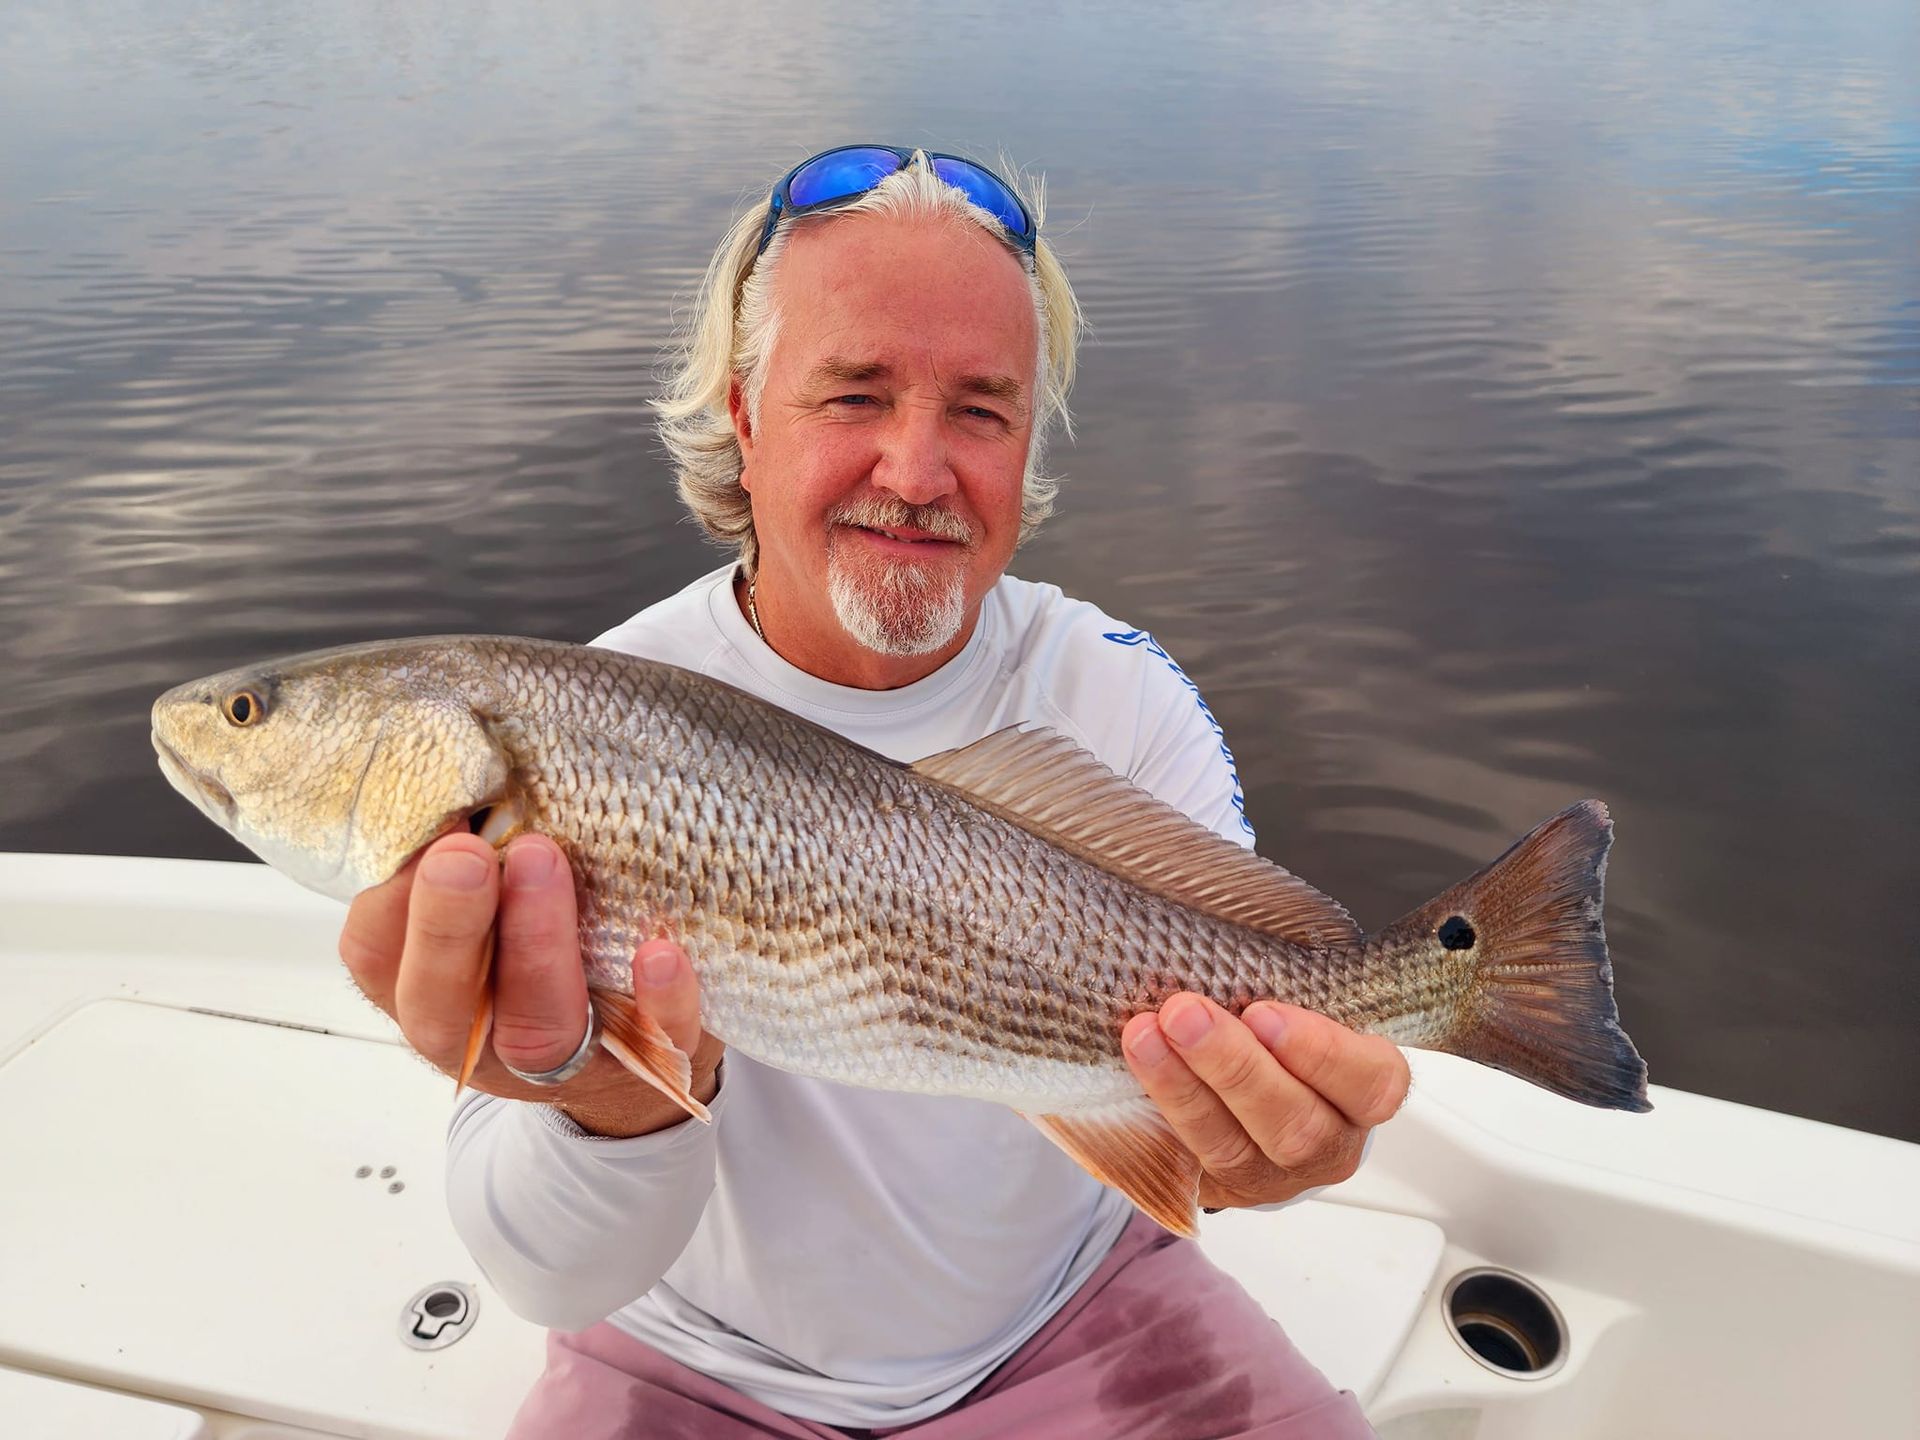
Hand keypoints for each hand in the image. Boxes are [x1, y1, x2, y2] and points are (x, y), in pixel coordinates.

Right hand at [337, 831, 721, 1136]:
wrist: (642, 1052)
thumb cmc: (549, 954)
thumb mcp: (492, 908)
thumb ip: (472, 861)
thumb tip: (469, 772)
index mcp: (430, 990)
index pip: (377, 953)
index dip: (391, 897)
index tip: (429, 828)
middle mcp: (482, 1037)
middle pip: (442, 1001)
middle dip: (447, 926)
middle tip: (466, 854)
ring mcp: (564, 1062)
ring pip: (537, 1025)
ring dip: (538, 945)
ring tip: (543, 860)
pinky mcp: (646, 1065)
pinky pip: (652, 1045)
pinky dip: (659, 1002)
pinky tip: (661, 953)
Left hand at [1121, 995, 1409, 1210]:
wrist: (1257, 1105)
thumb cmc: (1288, 1042)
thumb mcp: (1307, 1008)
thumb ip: (1287, 988)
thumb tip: (1232, 935)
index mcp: (1364, 1092)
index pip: (1370, 1082)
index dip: (1320, 1052)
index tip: (1263, 1012)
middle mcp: (1328, 1143)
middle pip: (1296, 1125)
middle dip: (1234, 1067)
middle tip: (1185, 1015)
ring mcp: (1272, 1175)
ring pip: (1234, 1149)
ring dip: (1182, 1090)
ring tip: (1144, 1037)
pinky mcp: (1218, 1190)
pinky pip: (1183, 1165)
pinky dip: (1152, 1118)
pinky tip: (1129, 1077)